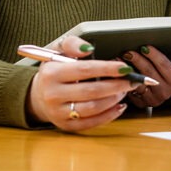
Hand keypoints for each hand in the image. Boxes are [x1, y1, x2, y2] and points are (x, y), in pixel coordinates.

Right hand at [27, 35, 142, 131]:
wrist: (38, 96)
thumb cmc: (54, 71)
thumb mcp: (57, 51)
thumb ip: (72, 44)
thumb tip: (88, 48)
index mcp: (52, 73)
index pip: (85, 70)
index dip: (107, 69)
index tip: (125, 68)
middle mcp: (53, 95)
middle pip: (92, 91)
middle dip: (117, 85)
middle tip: (132, 80)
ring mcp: (59, 113)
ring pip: (93, 108)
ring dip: (115, 99)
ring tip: (125, 90)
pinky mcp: (66, 126)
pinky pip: (92, 123)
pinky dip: (109, 115)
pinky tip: (119, 105)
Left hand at [120, 37, 170, 108]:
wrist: (168, 86)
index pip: (164, 65)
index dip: (154, 55)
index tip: (144, 46)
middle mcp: (166, 93)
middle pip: (149, 73)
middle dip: (137, 60)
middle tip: (127, 50)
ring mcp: (153, 100)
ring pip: (138, 82)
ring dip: (127, 70)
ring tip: (118, 58)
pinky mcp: (142, 104)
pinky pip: (130, 92)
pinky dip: (123, 80)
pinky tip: (117, 71)